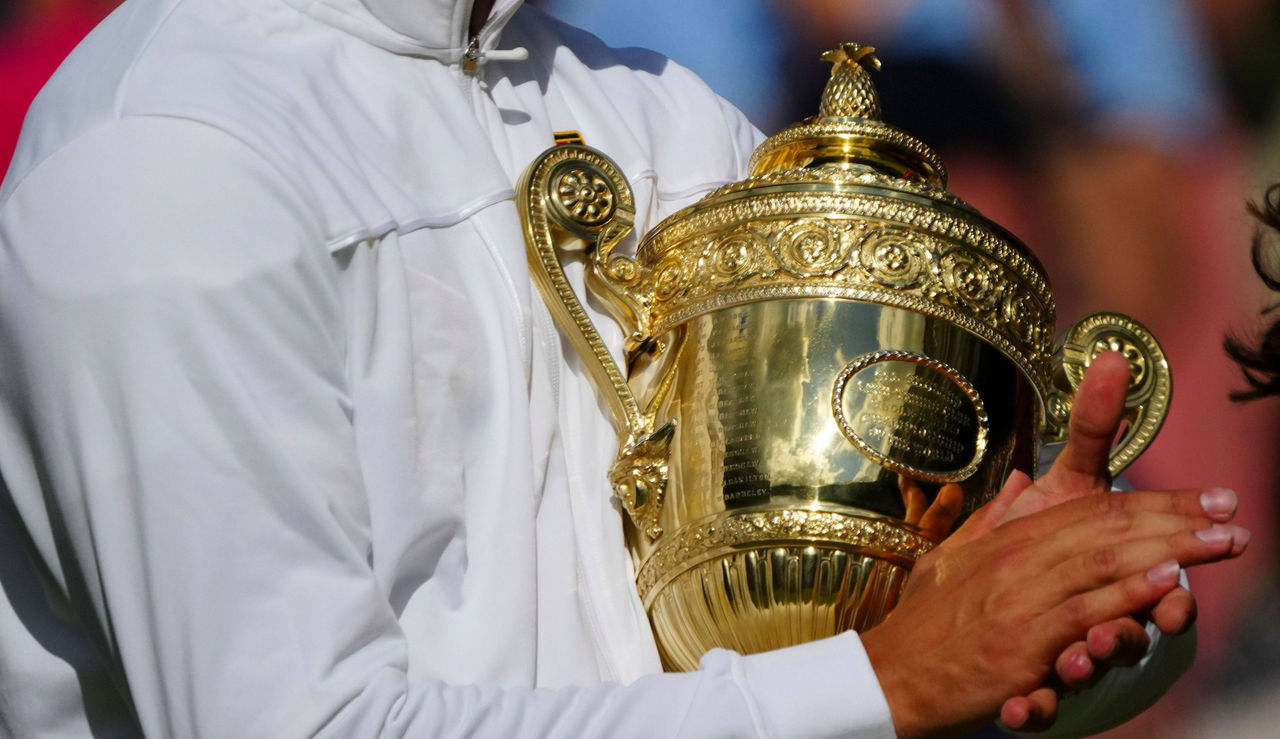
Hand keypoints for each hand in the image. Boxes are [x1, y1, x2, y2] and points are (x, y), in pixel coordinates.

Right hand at [859, 354, 1247, 737]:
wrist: (888, 676)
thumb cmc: (920, 626)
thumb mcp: (948, 560)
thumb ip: (989, 520)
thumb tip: (1017, 482)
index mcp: (1005, 542)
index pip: (1089, 510)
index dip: (1150, 501)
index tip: (1199, 500)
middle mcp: (1016, 563)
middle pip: (1106, 529)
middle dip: (1175, 518)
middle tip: (1230, 511)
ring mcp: (1020, 601)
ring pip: (1103, 563)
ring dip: (1168, 550)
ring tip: (1218, 541)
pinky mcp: (1021, 644)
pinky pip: (1081, 611)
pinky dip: (1126, 594)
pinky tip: (1164, 580)